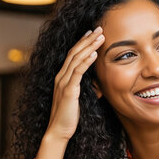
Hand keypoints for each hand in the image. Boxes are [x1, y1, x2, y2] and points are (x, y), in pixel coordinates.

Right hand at [35, 27, 104, 158]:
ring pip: (76, 59)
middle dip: (87, 39)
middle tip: (99, 27)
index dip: (83, 42)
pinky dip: (86, 61)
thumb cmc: (70, 116)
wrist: (59, 131)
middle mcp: (61, 76)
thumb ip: (88, 89)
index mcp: (64, 77)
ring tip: (100, 35)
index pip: (73, 54)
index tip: (92, 32)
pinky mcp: (68, 91)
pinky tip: (94, 53)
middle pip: (75, 52)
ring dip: (89, 46)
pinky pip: (78, 72)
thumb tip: (100, 86)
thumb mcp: (82, 99)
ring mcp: (63, 82)